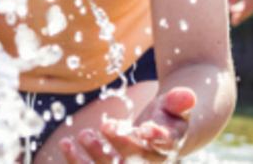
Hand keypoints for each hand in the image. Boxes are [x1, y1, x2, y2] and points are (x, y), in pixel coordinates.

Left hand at [60, 88, 194, 162]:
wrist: (161, 134)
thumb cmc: (167, 116)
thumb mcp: (175, 106)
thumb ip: (180, 101)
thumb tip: (187, 95)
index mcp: (168, 147)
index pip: (165, 146)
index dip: (156, 138)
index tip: (145, 128)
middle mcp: (148, 162)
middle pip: (135, 161)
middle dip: (120, 145)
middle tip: (105, 124)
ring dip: (95, 156)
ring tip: (83, 134)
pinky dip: (77, 161)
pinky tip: (65, 144)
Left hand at [227, 0, 252, 25]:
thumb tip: (229, 7)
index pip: (246, 7)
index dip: (239, 14)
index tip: (231, 17)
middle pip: (252, 8)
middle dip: (243, 15)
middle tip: (234, 21)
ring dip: (247, 10)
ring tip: (237, 14)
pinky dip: (250, 4)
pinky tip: (243, 5)